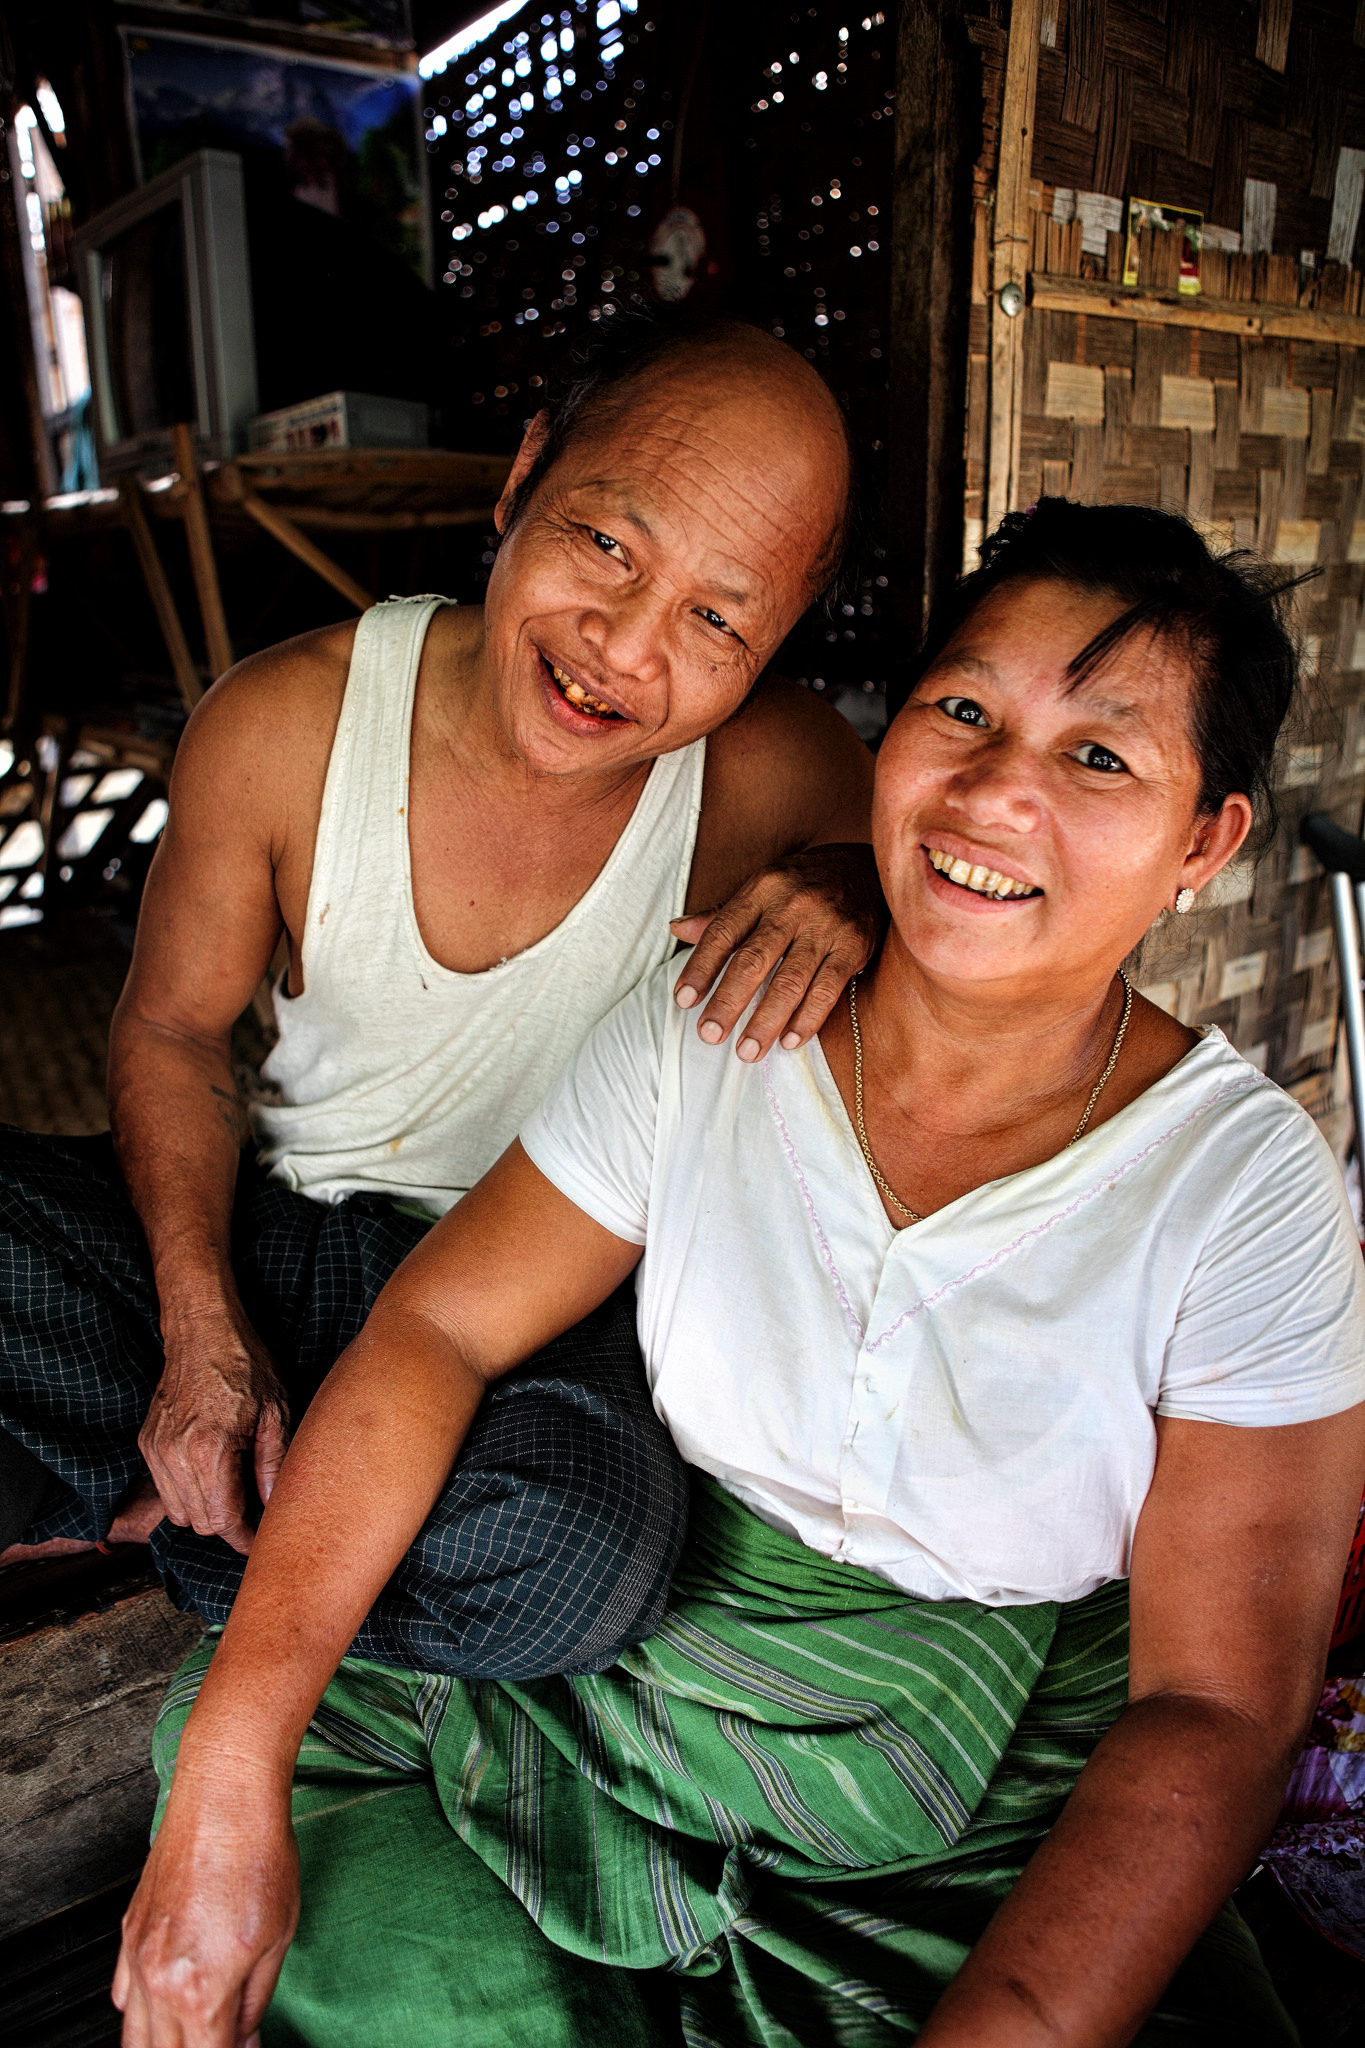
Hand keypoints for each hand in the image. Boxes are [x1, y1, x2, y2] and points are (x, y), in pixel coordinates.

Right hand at [114, 1772, 298, 2046]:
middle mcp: (157, 1981)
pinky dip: (142, 2011)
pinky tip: (171, 2001)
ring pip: (134, 2034)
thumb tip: (246, 2037)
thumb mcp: (278, 1938)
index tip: (245, 2047)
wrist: (224, 1796)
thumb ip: (255, 2002)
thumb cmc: (257, 1854)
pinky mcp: (130, 1931)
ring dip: (166, 2041)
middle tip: (226, 2036)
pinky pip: (122, 1995)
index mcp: (199, 1991)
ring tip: (200, 2029)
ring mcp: (136, 1956)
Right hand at [140, 1306, 289, 1555]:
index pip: (223, 1522)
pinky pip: (165, 1489)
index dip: (245, 1537)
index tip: (262, 1538)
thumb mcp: (277, 1412)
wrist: (203, 1331)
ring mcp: (156, 1450)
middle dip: (229, 1523)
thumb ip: (273, 1465)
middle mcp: (175, 1456)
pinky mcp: (147, 1443)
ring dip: (206, 1510)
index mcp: (210, 1451)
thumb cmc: (246, 1366)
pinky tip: (211, 1468)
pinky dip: (188, 1491)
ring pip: (179, 1512)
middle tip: (255, 1506)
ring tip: (234, 1485)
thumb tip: (273, 1508)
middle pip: (200, 1523)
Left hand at [670, 842, 883, 1061]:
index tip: (683, 1000)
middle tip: (709, 1035)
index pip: (723, 932)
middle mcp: (792, 906)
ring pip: (790, 981)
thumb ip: (722, 914)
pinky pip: (827, 989)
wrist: (865, 869)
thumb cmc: (802, 885)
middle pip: (754, 960)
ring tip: (747, 1051)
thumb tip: (678, 929)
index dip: (701, 967)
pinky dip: (808, 1019)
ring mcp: (825, 926)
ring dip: (767, 1020)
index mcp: (762, 889)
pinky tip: (789, 1042)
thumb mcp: (762, 888)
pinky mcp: (853, 946)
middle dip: (729, 1001)